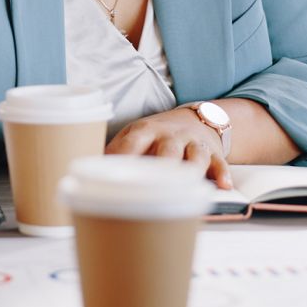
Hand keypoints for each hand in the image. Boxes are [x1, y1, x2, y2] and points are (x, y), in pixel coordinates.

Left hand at [105, 108, 232, 188]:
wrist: (194, 119)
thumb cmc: (154, 136)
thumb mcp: (134, 136)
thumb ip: (115, 153)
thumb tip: (84, 174)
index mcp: (144, 130)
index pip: (133, 141)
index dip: (124, 157)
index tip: (114, 175)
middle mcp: (169, 135)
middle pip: (166, 149)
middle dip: (161, 165)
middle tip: (153, 186)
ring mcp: (191, 142)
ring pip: (194, 156)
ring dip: (192, 170)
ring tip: (188, 185)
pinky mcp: (211, 152)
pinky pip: (218, 163)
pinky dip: (221, 174)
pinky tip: (222, 187)